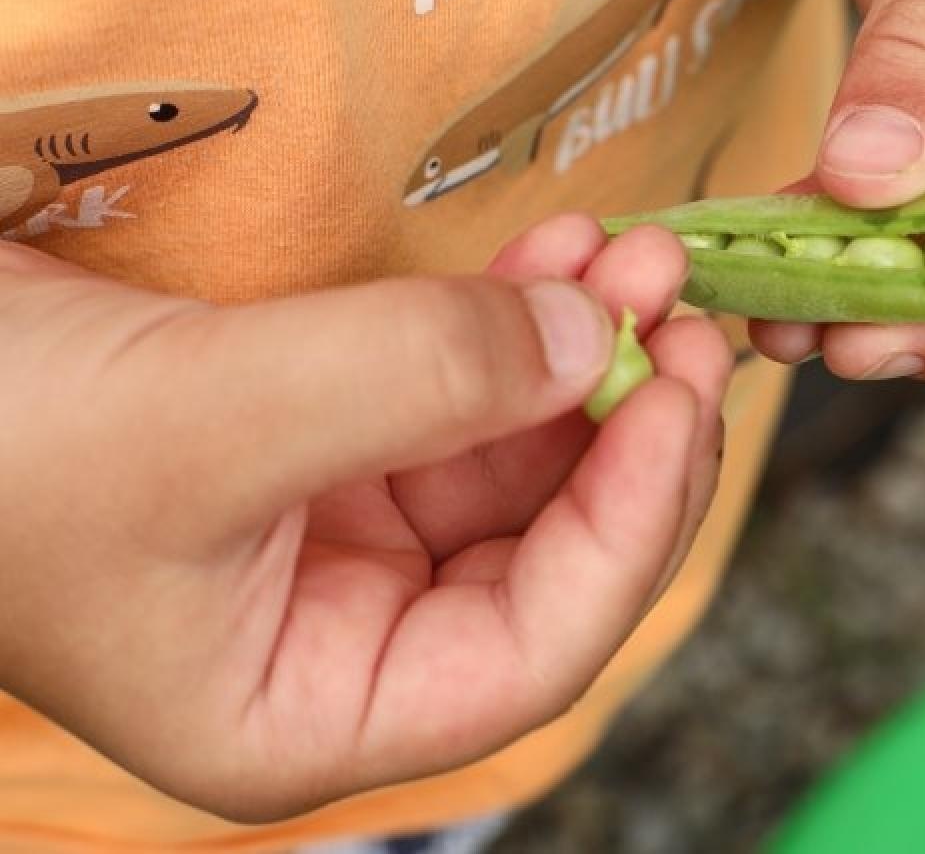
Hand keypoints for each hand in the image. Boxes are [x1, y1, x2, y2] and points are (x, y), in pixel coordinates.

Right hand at [0, 218, 729, 820]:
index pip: (531, 651)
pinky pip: (462, 389)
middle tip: (679, 303)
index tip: (678, 393)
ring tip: (633, 252)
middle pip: (547, 549)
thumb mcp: (206, 422)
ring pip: (517, 455)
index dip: (630, 527)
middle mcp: (344, 638)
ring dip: (584, 350)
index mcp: (309, 713)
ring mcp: (343, 536)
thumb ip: (411, 381)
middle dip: (627, 422)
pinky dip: (517, 319)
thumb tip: (593, 337)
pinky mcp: (332, 442)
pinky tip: (563, 250)